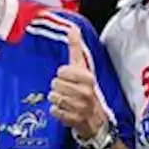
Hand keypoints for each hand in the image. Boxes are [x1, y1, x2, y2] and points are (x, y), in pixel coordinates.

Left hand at [50, 24, 106, 140]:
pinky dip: (56, 111)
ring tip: (65, 100)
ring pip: (53, 97)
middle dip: (58, 87)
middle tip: (67, 91)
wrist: (95, 118)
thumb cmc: (86, 89)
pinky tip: (64, 110)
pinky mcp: (73, 120)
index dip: (62, 74)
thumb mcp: (83, 68)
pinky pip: (54, 111)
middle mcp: (85, 93)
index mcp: (88, 78)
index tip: (69, 78)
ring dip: (56, 99)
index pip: (62, 71)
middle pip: (55, 84)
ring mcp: (80, 107)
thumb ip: (76, 48)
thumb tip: (72, 28)